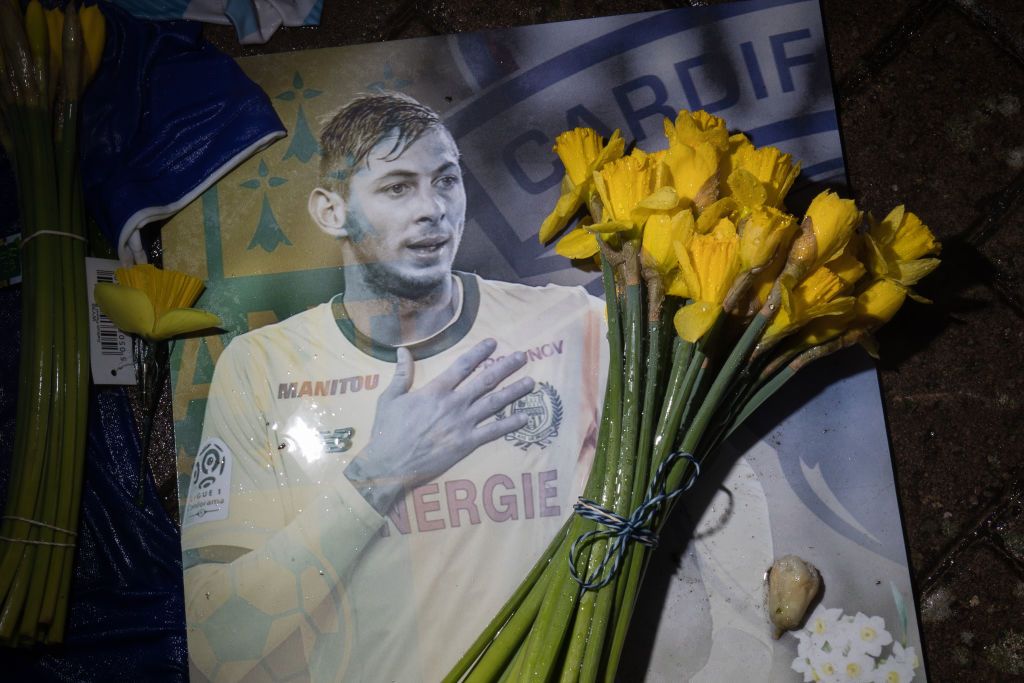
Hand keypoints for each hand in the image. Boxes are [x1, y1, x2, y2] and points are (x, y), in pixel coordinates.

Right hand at [344, 338, 533, 513]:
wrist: (390, 465)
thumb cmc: (387, 431)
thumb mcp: (390, 398)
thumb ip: (401, 374)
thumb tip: (401, 351)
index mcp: (436, 390)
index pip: (463, 366)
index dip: (479, 352)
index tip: (494, 343)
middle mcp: (454, 403)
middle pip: (485, 380)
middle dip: (505, 367)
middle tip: (523, 356)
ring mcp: (463, 424)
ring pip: (494, 403)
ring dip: (514, 391)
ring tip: (531, 382)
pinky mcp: (466, 443)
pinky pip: (493, 432)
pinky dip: (510, 424)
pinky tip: (525, 417)